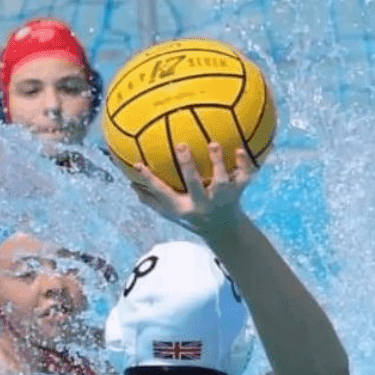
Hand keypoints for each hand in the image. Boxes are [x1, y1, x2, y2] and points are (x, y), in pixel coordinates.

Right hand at [130, 142, 257, 236]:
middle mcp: (202, 204)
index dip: (150, 180)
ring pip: (222, 181)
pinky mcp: (238, 192)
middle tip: (181, 145)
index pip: (163, 193)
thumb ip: (151, 199)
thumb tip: (130, 184)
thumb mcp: (170, 212)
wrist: (223, 230)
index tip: (138, 164)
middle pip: (194, 185)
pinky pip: (244, 177)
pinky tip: (239, 149)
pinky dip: (244, 164)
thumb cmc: (191, 215)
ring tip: (213, 144)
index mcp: (183, 207)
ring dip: (218, 163)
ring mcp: (221, 199)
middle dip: (187, 166)